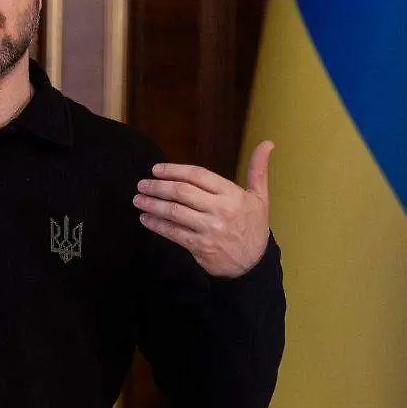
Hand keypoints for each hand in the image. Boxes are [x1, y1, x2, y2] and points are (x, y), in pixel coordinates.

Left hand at [133, 141, 273, 277]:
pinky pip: (173, 232)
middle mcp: (220, 210)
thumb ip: (258, 170)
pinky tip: (145, 218)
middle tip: (142, 184)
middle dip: (157, 186)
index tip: (156, 170)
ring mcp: (209, 229)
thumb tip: (268, 143)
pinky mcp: (200, 246)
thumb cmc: (253, 227)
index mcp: (232, 194)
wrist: (254, 264)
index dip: (173, 170)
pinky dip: (156, 224)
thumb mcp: (260, 198)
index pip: (197, 175)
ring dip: (152, 204)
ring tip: (138, 200)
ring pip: (174, 212)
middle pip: (181, 192)